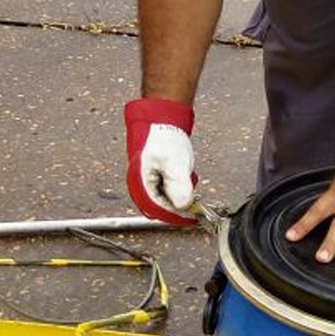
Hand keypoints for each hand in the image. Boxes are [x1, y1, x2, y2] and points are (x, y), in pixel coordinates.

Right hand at [124, 98, 197, 226]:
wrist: (161, 118)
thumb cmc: (164, 136)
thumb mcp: (175, 161)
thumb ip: (179, 184)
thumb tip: (184, 206)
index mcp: (140, 184)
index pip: (158, 211)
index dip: (176, 217)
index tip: (193, 217)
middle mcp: (140, 186)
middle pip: (160, 208)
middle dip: (178, 205)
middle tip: (195, 200)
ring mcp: (146, 182)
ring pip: (164, 200)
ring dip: (180, 195)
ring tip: (189, 178)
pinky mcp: (154, 178)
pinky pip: (167, 191)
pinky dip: (179, 187)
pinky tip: (185, 174)